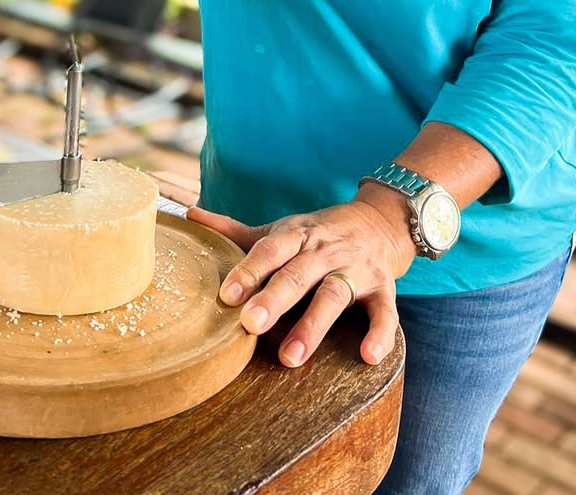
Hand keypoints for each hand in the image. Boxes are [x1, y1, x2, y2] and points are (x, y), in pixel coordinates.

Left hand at [186, 195, 413, 368]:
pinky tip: (368, 357)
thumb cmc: (317, 233)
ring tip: (291, 357)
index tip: (227, 295)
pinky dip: (379, 334)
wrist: (379, 221)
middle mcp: (325, 251)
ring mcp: (355, 269)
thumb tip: (191, 217)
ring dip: (313, 325)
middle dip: (274, 299)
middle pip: (298, 274)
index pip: (270, 250)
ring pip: (334, 295)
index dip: (249, 271)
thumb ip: (236, 230)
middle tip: (250, 325)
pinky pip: (384, 312)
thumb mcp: (281, 229)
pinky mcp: (382, 289)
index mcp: (297, 235)